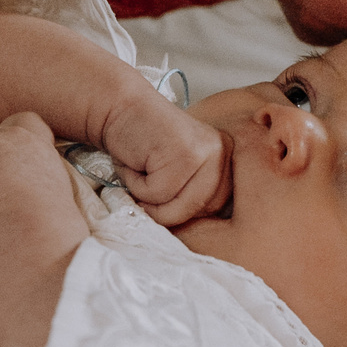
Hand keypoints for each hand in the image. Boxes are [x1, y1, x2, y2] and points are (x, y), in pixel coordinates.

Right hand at [97, 89, 229, 224]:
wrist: (118, 109)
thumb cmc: (141, 146)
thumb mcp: (178, 175)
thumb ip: (192, 196)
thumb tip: (197, 238)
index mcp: (229, 160)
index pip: (214, 210)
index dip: (180, 206)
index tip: (163, 183)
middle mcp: (224, 154)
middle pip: (198, 212)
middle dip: (164, 204)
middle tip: (150, 174)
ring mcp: (208, 153)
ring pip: (178, 208)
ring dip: (148, 196)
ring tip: (144, 166)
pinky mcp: (185, 154)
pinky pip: (157, 194)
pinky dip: (136, 183)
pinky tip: (138, 159)